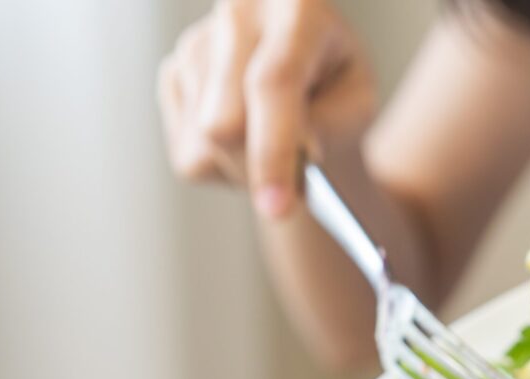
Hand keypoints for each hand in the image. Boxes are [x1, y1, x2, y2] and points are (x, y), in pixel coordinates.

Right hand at [157, 0, 375, 217]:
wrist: (307, 75)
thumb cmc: (338, 88)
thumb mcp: (357, 104)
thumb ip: (331, 125)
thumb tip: (297, 151)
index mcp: (295, 7)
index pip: (273, 83)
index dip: (273, 150)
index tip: (277, 207)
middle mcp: (237, 13)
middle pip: (225, 122)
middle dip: (257, 171)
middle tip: (293, 190)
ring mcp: (195, 43)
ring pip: (205, 145)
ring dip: (246, 168)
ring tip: (275, 142)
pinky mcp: (172, 76)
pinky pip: (190, 155)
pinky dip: (224, 166)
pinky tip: (247, 138)